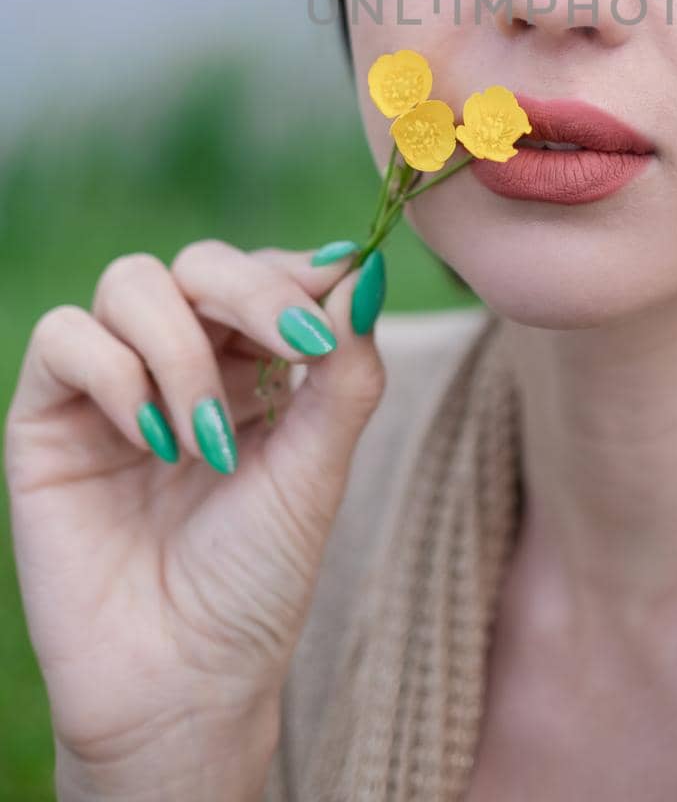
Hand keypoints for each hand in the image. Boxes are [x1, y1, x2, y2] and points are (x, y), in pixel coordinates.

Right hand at [3, 239, 384, 786]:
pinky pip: (65, 336)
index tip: (335, 297)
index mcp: (251, 363)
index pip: (265, 270)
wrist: (181, 681)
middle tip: (295, 348)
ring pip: (133, 282)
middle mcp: (180, 360)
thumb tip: (365, 269)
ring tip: (206, 444)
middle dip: (252, 293)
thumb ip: (344, 369)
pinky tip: (150, 439)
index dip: (299, 271)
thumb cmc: (257, 580)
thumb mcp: (318, 468)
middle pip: (201, 261)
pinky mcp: (46, 416)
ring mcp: (111, 383)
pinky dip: (114, 372)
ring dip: (185, 352)